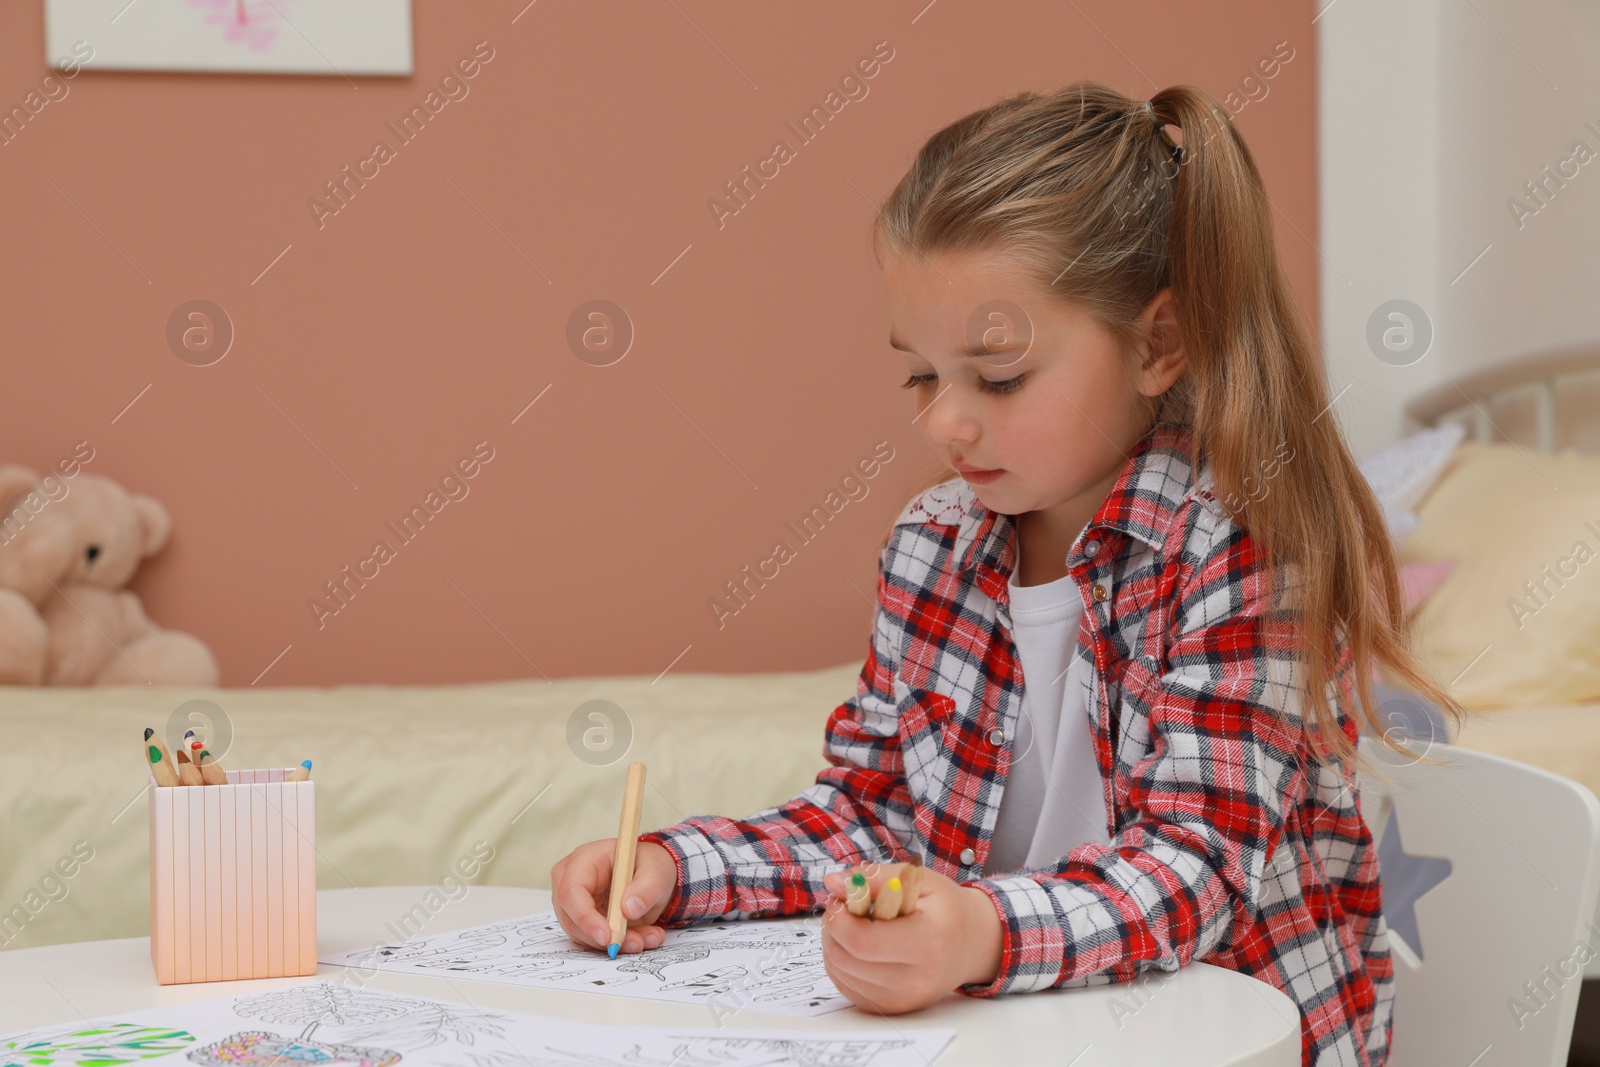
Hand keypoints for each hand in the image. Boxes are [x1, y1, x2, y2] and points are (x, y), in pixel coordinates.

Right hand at [551, 839, 676, 954]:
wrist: (650, 875)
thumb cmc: (647, 864)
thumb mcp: (656, 871)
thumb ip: (646, 889)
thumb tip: (629, 909)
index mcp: (584, 859)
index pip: (571, 891)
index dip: (585, 917)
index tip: (606, 937)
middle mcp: (570, 880)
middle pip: (571, 917)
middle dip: (603, 937)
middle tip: (636, 943)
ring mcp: (573, 902)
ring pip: (582, 934)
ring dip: (615, 942)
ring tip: (647, 937)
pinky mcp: (581, 920)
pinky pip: (592, 940)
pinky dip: (617, 944)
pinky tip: (641, 937)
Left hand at [818, 860, 1002, 1013]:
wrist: (973, 945)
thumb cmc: (947, 909)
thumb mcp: (918, 880)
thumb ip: (875, 878)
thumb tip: (834, 882)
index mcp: (927, 944)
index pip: (863, 942)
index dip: (839, 919)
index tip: (840, 898)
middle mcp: (914, 980)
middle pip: (846, 958)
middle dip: (833, 927)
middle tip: (844, 906)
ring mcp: (902, 999)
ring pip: (840, 972)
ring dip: (834, 942)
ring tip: (853, 922)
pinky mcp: (890, 1007)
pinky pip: (846, 985)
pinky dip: (842, 961)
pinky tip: (858, 943)